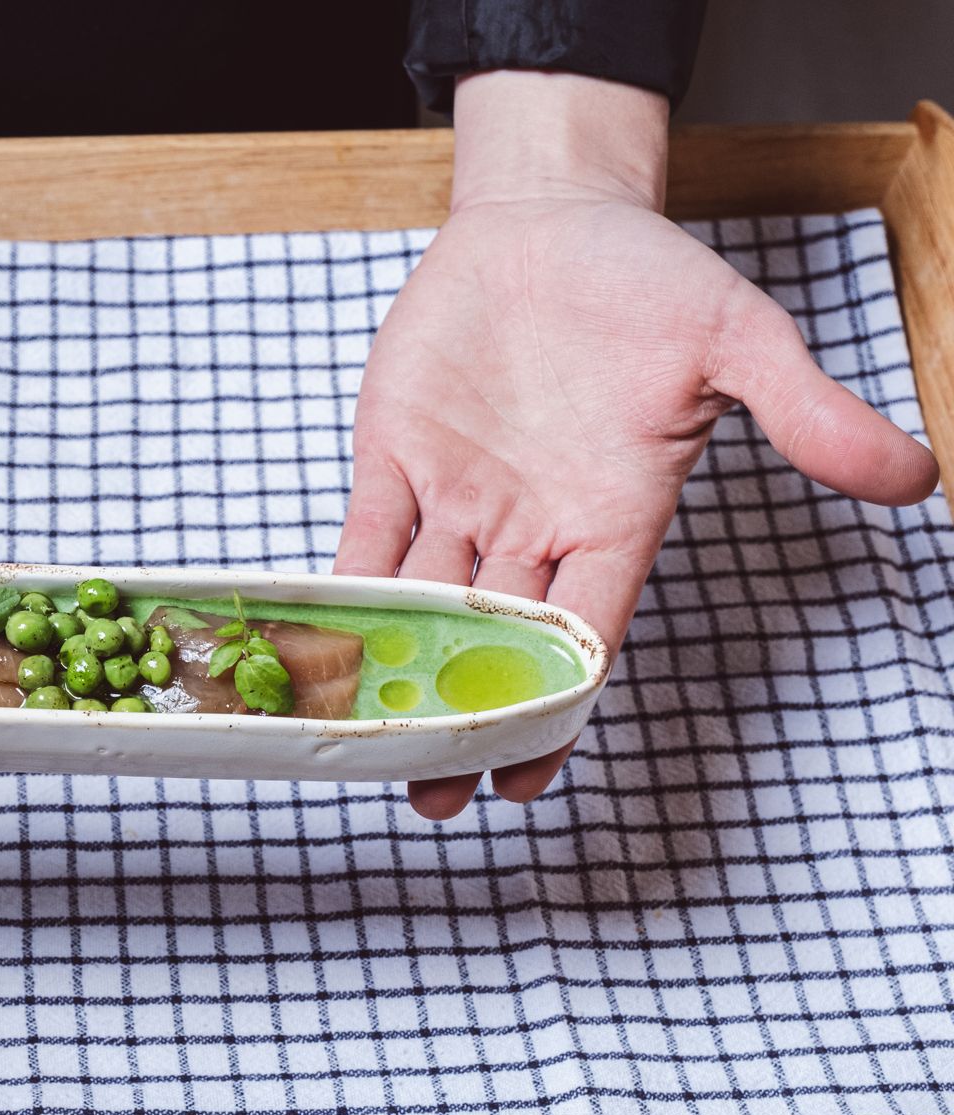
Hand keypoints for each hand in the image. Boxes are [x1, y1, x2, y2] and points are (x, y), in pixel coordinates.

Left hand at [337, 73, 938, 819]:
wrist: (552, 215)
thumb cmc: (647, 283)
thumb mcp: (739, 341)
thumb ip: (808, 414)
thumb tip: (918, 478)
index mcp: (611, 522)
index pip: (581, 640)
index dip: (550, 712)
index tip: (521, 781)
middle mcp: (529, 528)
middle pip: (491, 648)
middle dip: (460, 722)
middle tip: (427, 800)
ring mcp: (458, 497)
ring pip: (419, 609)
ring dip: (393, 675)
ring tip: (362, 751)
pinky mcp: (396, 456)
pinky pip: (365, 535)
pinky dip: (340, 587)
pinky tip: (318, 641)